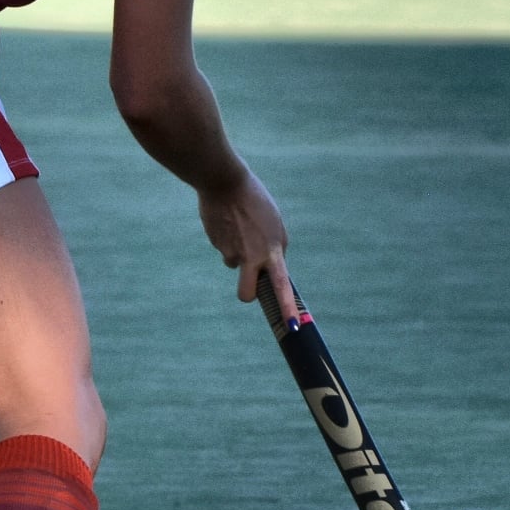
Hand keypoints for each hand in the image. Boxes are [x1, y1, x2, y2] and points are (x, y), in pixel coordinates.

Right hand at [198, 170, 291, 308]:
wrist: (224, 181)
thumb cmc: (253, 200)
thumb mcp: (274, 223)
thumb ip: (275, 247)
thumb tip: (268, 267)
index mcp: (273, 250)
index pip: (282, 287)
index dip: (288, 309)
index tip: (293, 328)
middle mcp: (253, 257)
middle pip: (247, 294)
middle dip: (247, 294)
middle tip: (248, 280)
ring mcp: (232, 253)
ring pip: (233, 264)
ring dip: (236, 252)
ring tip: (239, 227)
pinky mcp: (216, 245)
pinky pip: (223, 248)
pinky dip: (226, 237)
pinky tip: (228, 220)